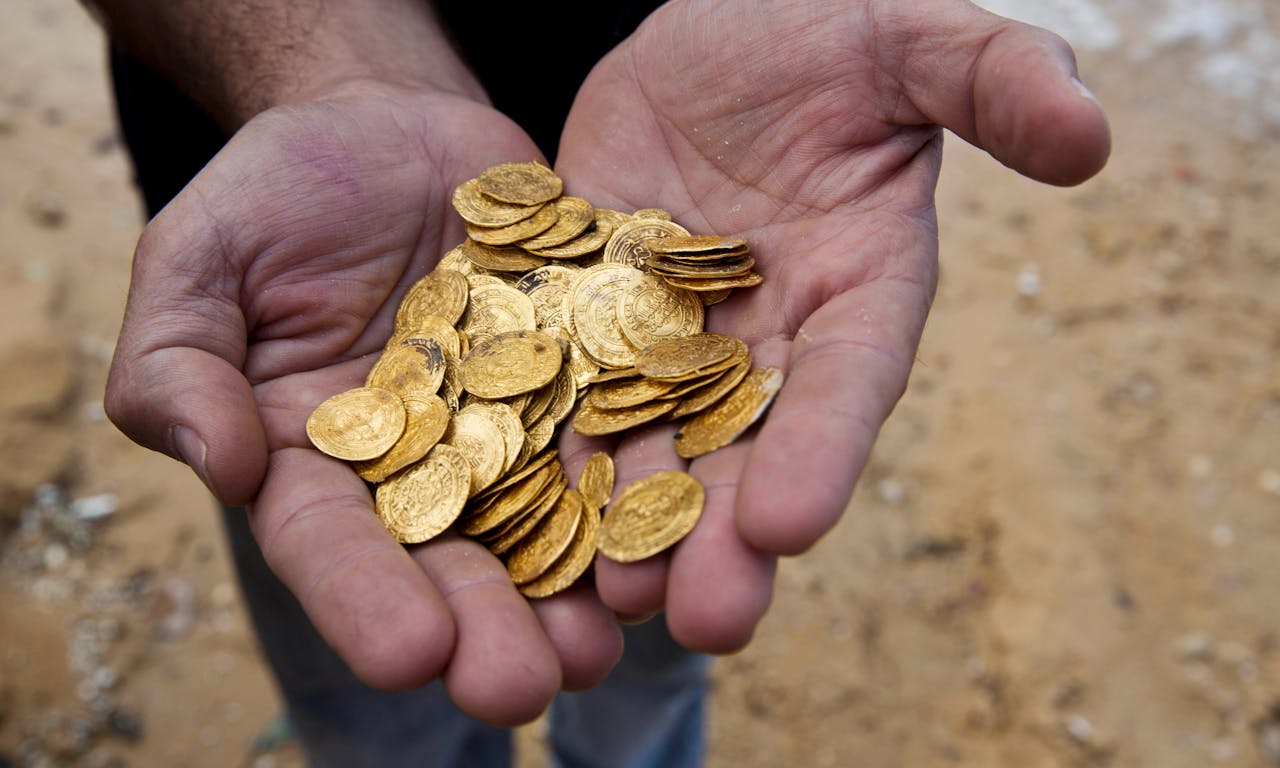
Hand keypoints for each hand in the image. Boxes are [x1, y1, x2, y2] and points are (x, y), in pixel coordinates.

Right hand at [104, 82, 622, 724]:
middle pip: (451, 558)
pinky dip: (645, 483)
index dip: (366, 600)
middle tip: (519, 685)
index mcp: (322, 459)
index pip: (333, 544)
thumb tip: (222, 465)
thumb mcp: (199, 259)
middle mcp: (427, 465)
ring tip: (606, 646)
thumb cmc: (278, 193)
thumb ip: (180, 363)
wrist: (389, 125)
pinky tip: (679, 533)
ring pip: (547, 521)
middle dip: (485, 625)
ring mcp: (516, 425)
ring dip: (576, 589)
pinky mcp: (587, 374)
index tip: (408, 654)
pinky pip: (621, 429)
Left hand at [555, 0, 1108, 647]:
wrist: (713, 25)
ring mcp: (673, 328)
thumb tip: (1091, 136)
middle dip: (727, 531)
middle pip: (751, 443)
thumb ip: (993, 80)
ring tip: (610, 596)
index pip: (849, 378)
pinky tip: (521, 506)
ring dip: (633, 517)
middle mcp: (769, 331)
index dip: (824, 448)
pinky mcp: (592, 307)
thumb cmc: (823, 30)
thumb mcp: (909, 39)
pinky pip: (568, 380)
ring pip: (655, 436)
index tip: (791, 524)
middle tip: (705, 618)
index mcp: (857, 287)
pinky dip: (549, 440)